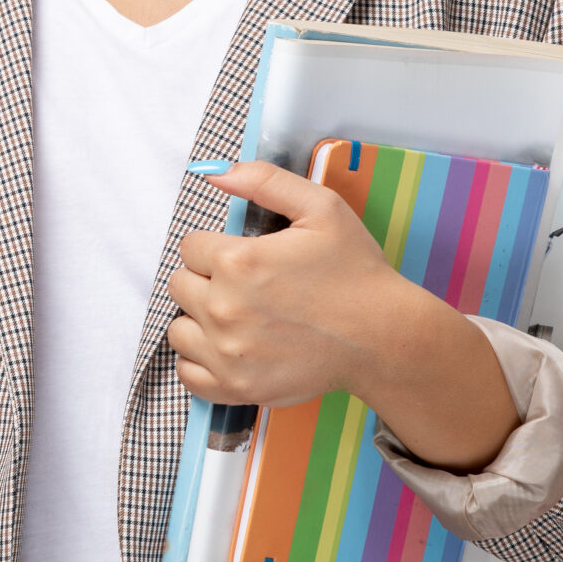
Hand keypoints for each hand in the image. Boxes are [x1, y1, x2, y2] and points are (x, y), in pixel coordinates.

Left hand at [168, 161, 518, 472]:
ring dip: (199, 320)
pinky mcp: (236, 387)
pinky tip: (227, 348)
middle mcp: (224, 309)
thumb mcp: (321, 207)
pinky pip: (188, 374)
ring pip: (179, 329)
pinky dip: (201, 362)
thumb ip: (264, 181)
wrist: (383, 337)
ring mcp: (228, 353)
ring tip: (235, 317)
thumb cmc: (356, 272)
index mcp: (237, 262)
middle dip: (206, 280)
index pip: (191, 247)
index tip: (243, 257)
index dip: (216, 247)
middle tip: (244, 286)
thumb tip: (215, 174)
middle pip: (180, 285)